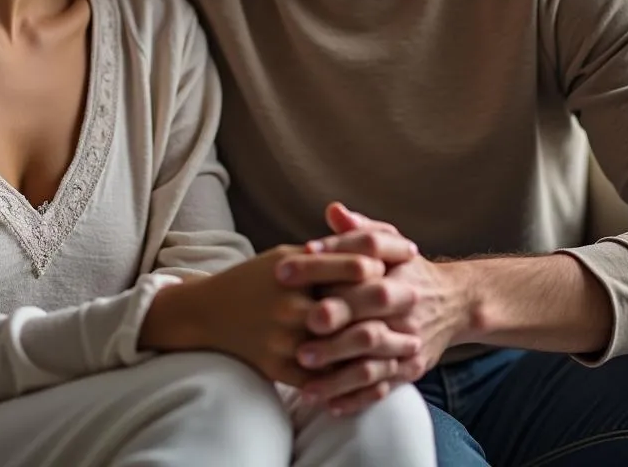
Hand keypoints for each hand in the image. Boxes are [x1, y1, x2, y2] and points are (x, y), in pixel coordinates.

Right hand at [140, 243, 417, 390]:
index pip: (348, 259)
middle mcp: (288, 302)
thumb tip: (373, 248)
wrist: (208, 315)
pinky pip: (324, 377)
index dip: (383, 255)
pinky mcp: (280, 367)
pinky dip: (352, 378)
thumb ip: (325, 252)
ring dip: (381, 345)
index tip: (410, 253)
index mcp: (292, 268)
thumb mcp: (285, 256)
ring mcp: (284, 338)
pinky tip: (378, 375)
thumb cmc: (254, 279)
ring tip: (411, 342)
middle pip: (351, 301)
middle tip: (419, 297)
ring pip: (343, 344)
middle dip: (389, 300)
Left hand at [285, 204, 473, 411]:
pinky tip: (329, 405)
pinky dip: (357, 398)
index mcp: (395, 273)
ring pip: (373, 363)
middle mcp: (403, 309)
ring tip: (305, 383)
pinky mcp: (411, 368)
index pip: (357, 268)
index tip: (283, 271)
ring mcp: (408, 342)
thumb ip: (359, 230)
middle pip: (369, 323)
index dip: (321, 268)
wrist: (456, 302)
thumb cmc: (409, 267)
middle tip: (298, 345)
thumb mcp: (390, 242)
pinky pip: (384, 387)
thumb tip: (332, 211)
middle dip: (333, 336)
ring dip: (339, 375)